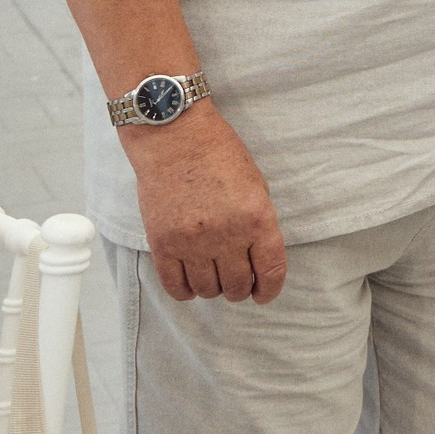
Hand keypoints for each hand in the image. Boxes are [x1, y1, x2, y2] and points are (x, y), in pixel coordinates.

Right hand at [124, 103, 286, 303]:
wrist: (176, 139)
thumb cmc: (220, 157)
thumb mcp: (256, 187)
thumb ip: (260, 225)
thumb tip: (260, 262)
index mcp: (258, 218)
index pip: (271, 270)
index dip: (270, 289)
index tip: (264, 294)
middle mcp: (227, 234)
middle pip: (238, 285)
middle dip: (241, 290)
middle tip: (237, 283)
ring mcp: (192, 242)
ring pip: (208, 290)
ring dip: (214, 289)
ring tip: (214, 277)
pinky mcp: (163, 244)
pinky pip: (176, 286)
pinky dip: (186, 292)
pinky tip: (191, 283)